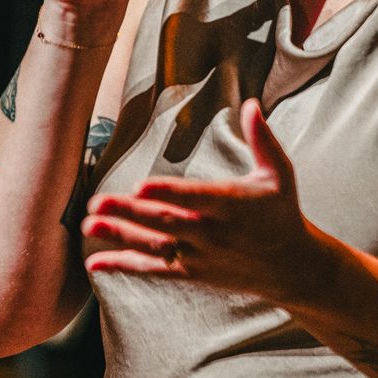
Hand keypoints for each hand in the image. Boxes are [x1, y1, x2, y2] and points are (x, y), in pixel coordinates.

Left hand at [81, 99, 333, 305]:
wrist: (290, 267)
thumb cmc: (281, 212)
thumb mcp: (279, 174)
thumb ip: (263, 140)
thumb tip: (252, 104)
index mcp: (233, 206)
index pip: (196, 198)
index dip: (169, 193)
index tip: (141, 187)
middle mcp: (213, 234)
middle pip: (166, 223)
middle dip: (129, 214)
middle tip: (96, 203)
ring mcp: (200, 257)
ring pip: (154, 248)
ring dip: (119, 237)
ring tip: (87, 226)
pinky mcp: (191, 273)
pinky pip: (153, 271)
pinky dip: (124, 266)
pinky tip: (95, 262)